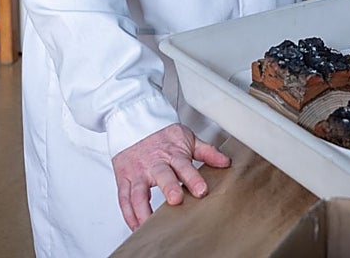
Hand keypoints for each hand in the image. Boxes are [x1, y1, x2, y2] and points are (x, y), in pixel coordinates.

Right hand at [111, 123, 230, 230]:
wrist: (136, 122)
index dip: (193, 178)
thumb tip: (225, 162)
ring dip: (143, 209)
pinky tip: (136, 226)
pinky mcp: (123, 179)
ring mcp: (137, 173)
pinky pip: (124, 199)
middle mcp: (154, 164)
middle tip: (176, 200)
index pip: (184, 166)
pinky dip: (129, 214)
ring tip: (150, 224)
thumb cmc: (164, 135)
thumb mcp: (188, 138)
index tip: (201, 190)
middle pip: (161, 176)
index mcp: (172, 154)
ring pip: (138, 192)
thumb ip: (207, 152)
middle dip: (168, 188)